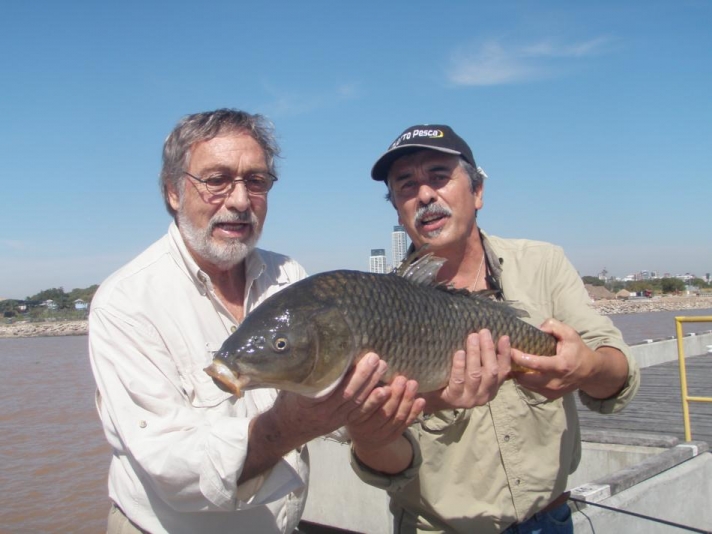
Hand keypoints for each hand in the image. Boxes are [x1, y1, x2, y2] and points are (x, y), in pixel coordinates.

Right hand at [241, 353, 390, 482]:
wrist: (285, 429)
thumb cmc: (287, 400)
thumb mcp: (290, 385)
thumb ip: (302, 370)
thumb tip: (310, 345)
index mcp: (307, 401)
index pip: (330, 388)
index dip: (347, 374)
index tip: (357, 356)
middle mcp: (323, 412)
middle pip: (347, 394)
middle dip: (364, 376)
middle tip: (376, 358)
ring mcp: (333, 419)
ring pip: (356, 404)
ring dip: (372, 386)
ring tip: (383, 368)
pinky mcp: (341, 422)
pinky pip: (359, 413)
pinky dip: (373, 402)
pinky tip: (385, 391)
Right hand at [347, 374, 424, 452]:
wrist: (363, 435)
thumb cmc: (357, 406)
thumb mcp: (351, 396)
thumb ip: (357, 383)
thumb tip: (368, 359)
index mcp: (351, 416)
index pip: (362, 406)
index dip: (374, 397)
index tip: (383, 383)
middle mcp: (364, 428)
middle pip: (382, 413)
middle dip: (395, 395)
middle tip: (402, 379)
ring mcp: (379, 434)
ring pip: (395, 418)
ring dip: (406, 401)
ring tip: (412, 384)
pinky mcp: (391, 437)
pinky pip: (404, 424)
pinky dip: (414, 412)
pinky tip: (420, 400)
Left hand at [421, 329, 511, 410]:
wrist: (435, 399)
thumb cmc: (456, 380)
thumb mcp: (473, 371)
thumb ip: (483, 361)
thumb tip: (491, 336)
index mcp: (492, 388)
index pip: (503, 370)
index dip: (505, 354)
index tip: (504, 337)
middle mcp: (484, 395)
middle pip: (491, 371)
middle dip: (488, 350)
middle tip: (483, 332)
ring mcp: (469, 398)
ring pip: (475, 375)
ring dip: (474, 354)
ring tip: (472, 338)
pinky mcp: (454, 398)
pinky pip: (458, 380)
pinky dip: (459, 366)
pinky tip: (459, 353)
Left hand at [510, 318, 594, 399]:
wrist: (590, 372)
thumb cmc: (578, 350)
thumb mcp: (570, 334)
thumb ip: (554, 326)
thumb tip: (538, 328)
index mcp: (560, 366)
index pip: (535, 364)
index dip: (519, 357)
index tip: (509, 349)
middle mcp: (555, 382)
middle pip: (526, 378)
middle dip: (514, 368)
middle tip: (506, 356)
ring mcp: (552, 391)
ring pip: (526, 385)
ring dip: (517, 374)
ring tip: (512, 362)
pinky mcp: (549, 396)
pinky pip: (530, 388)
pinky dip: (524, 380)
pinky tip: (521, 370)